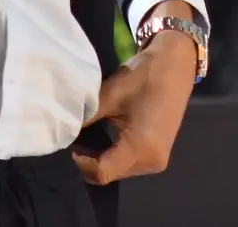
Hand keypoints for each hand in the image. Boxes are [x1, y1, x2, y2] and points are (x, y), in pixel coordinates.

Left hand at [73, 3, 198, 184]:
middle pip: (110, 174)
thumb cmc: (143, 76)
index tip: (66, 144)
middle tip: (71, 141)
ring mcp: (158, 160)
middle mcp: (151, 162)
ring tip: (85, 138)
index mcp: (140, 149)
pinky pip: (129, 162)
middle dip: (88, 162)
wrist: (176, 63)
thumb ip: (86, 119)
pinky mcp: (159, 153)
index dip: (80, 163)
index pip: (101, 172)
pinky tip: (104, 137)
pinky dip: (114, 154)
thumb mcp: (110, 96)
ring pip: (119, 170)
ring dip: (101, 159)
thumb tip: (61, 132)